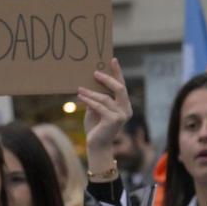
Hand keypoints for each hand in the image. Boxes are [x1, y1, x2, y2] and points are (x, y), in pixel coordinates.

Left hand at [78, 58, 130, 176]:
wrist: (96, 146)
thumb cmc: (95, 128)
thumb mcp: (95, 110)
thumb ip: (97, 99)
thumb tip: (91, 82)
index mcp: (124, 105)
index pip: (121, 86)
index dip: (117, 72)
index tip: (112, 59)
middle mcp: (126, 109)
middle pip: (119, 88)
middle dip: (107, 78)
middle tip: (95, 73)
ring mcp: (122, 115)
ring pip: (106, 98)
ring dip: (92, 92)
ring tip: (80, 88)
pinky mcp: (114, 120)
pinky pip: (100, 106)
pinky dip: (89, 101)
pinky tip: (80, 96)